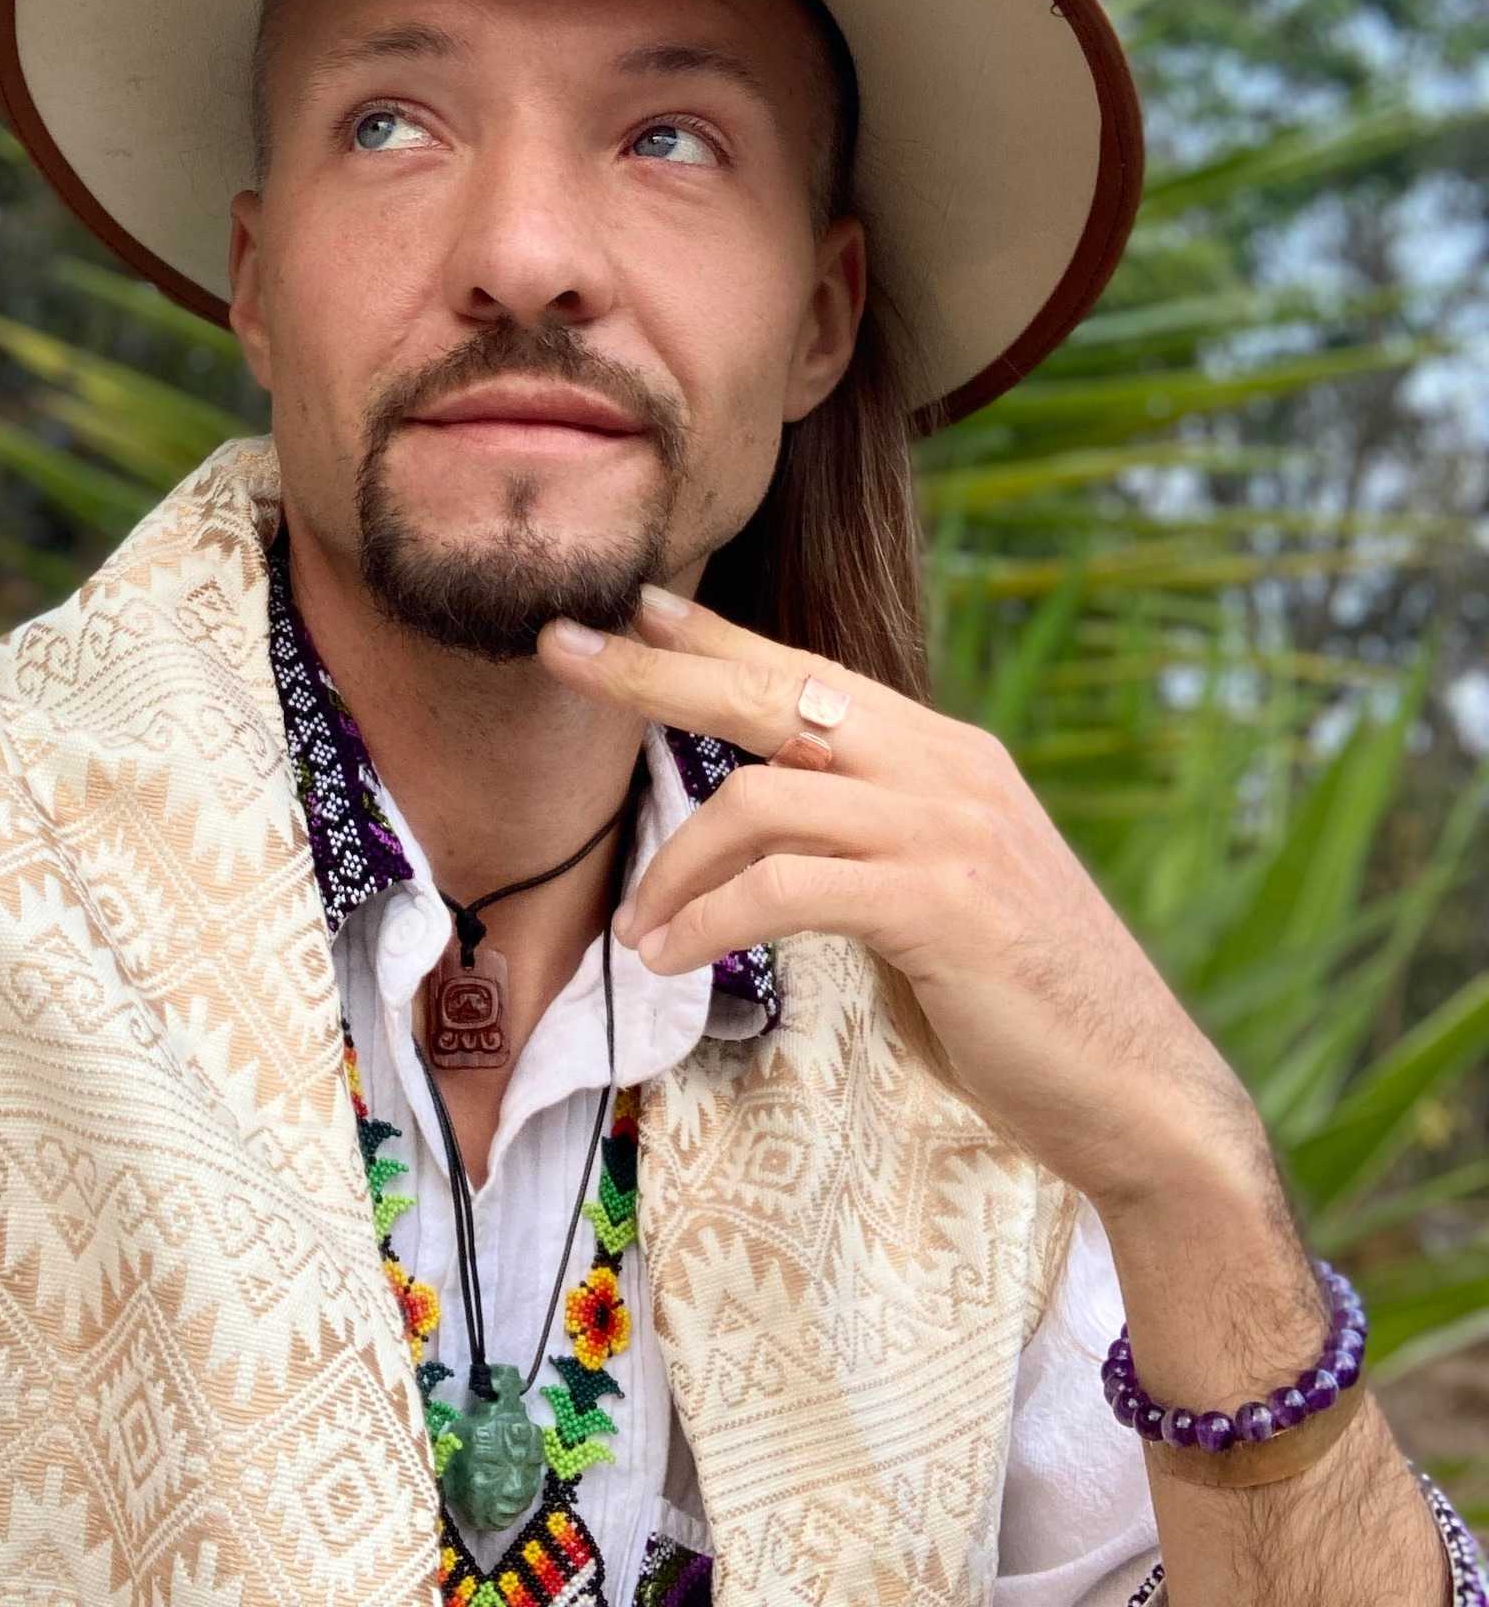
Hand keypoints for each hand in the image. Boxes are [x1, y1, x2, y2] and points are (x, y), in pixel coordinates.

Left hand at [534, 587, 1263, 1216]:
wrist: (1140, 1094)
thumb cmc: (1019, 1003)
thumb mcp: (932, 893)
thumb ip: (861, 843)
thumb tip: (768, 831)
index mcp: (945, 756)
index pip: (809, 672)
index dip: (718, 635)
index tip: (637, 609)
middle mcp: (948, 768)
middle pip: (772, 697)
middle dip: (655, 674)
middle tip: (563, 652)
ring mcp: (950, 829)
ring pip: (762, 799)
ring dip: (672, 867)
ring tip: (633, 931)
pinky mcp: (942, 901)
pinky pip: (784, 888)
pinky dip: (707, 922)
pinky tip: (669, 959)